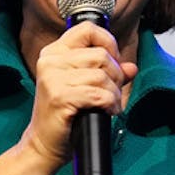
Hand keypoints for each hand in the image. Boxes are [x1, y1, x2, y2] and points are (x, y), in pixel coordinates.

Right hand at [19, 23, 136, 168]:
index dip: (108, 43)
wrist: (44, 144)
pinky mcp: (60, 97)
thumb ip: (107, 73)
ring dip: (113, 93)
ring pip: (102, 75)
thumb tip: (131, 67)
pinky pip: (99, 94)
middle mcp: (50, 61)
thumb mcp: (84, 87)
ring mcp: (53, 78)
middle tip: (111, 92)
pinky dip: (109, 104)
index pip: (88, 30)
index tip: (113, 61)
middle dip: (115, 75)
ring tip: (109, 104)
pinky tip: (107, 111)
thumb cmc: (63, 116)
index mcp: (54, 53)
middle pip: (100, 55)